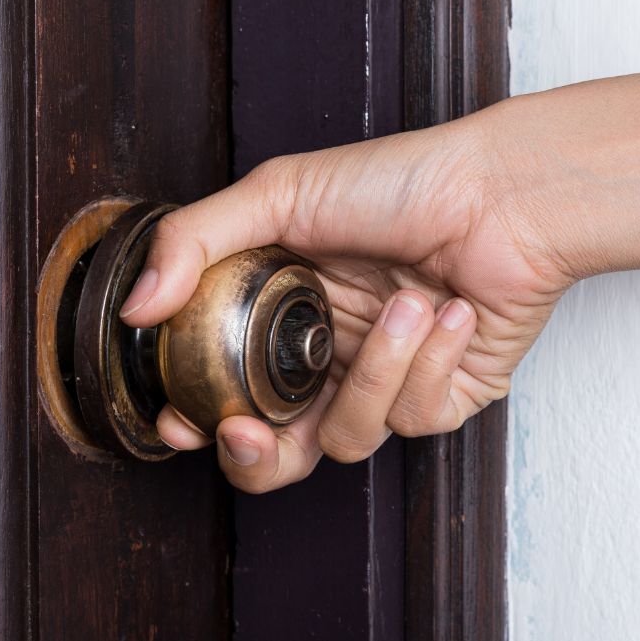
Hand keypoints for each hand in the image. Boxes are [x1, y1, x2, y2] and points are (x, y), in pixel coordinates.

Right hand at [118, 111, 573, 492]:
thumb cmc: (404, 183)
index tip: (183, 422)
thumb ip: (195, 242)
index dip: (203, 422)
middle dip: (257, 457)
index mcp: (288, 316)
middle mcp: (334, 356)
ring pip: (352, 437)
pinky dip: (432, 362)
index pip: (231, 393)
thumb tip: (135, 306)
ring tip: (408, 306)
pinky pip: (419, 418)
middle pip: (283, 450)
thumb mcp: (282, 195)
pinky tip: (452, 311)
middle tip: (248, 432)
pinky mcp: (448, 397)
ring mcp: (391, 381)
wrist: (504, 193)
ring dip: (376, 372)